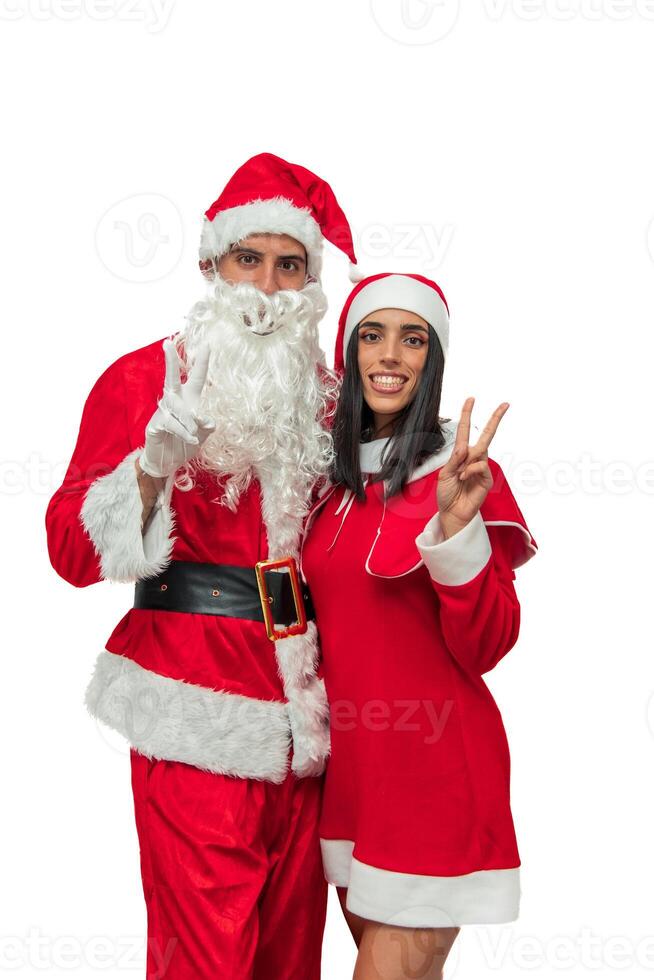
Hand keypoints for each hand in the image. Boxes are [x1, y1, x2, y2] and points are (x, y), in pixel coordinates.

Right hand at [139, 339, 214, 479]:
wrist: (167, 463)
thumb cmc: (184, 444)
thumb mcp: (201, 435)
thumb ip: (206, 426)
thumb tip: (209, 421)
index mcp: (189, 400)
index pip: (196, 378)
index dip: (202, 363)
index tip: (207, 345)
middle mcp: (175, 402)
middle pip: (172, 378)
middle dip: (170, 361)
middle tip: (167, 343)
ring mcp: (164, 412)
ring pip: (177, 407)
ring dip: (189, 420)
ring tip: (194, 433)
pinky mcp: (156, 424)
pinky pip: (171, 423)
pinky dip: (183, 431)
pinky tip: (190, 438)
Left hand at [437, 396, 508, 537]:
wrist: (452, 513)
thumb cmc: (446, 494)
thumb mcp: (444, 474)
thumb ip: (454, 460)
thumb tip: (465, 447)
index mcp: (460, 455)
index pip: (465, 431)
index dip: (467, 415)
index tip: (471, 399)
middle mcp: (472, 459)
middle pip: (486, 435)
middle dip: (495, 419)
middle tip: (505, 404)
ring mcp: (481, 468)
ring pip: (482, 450)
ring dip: (466, 462)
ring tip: (459, 476)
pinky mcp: (487, 478)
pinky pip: (481, 465)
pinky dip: (470, 470)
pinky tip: (464, 478)